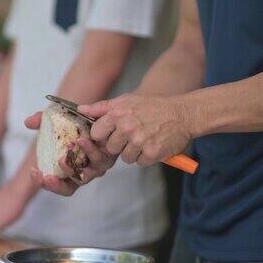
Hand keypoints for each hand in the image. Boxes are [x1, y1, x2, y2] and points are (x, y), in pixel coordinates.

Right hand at [25, 113, 117, 196]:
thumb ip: (41, 121)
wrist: (98, 116)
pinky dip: (88, 151)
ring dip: (72, 166)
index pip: (54, 185)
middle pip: (68, 189)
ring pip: (84, 176)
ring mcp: (95, 168)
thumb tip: (28, 122)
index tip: (33, 171)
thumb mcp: (55, 122)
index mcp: (67, 171)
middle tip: (46, 177)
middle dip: (56, 185)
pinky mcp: (108, 159)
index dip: (42, 183)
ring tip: (62, 155)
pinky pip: (98, 160)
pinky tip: (80, 140)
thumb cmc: (74, 125)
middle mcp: (81, 174)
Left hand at [79, 93, 193, 166]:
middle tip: (133, 135)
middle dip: (119, 144)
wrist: (182, 114)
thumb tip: (80, 109)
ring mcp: (140, 141)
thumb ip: (101, 107)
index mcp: (117, 114)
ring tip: (144, 139)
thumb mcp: (125, 101)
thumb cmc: (152, 106)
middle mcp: (127, 127)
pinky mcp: (152, 153)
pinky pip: (140, 162)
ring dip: (133, 152)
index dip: (104, 135)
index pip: (97, 134)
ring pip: (125, 158)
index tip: (112, 133)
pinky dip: (146, 156)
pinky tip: (153, 144)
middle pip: (110, 148)